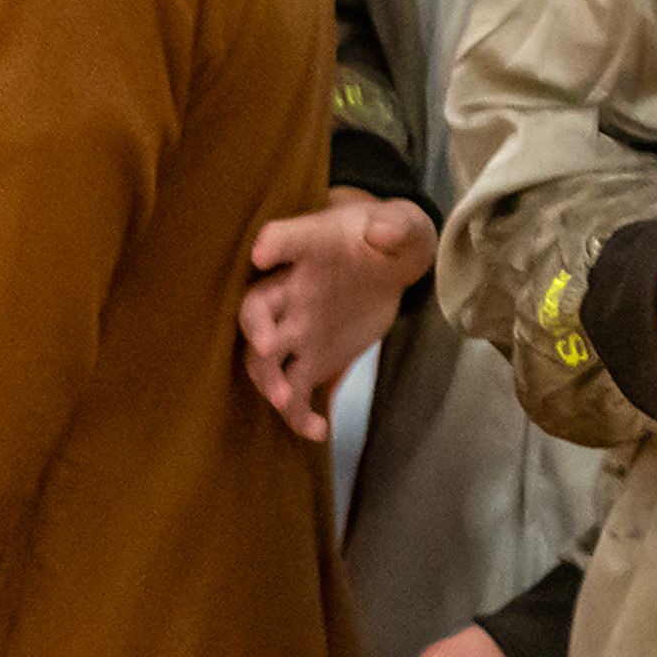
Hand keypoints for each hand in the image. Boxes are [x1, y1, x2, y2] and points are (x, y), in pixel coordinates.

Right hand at [242, 187, 439, 441]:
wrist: (388, 264)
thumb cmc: (388, 237)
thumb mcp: (401, 226)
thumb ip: (397, 227)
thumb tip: (385, 231)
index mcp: (310, 249)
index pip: (284, 239)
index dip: (272, 244)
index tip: (262, 253)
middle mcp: (291, 290)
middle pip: (256, 308)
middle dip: (255, 328)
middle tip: (264, 347)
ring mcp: (298, 328)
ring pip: (266, 358)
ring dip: (268, 379)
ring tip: (285, 399)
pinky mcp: (314, 359)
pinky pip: (296, 391)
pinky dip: (299, 414)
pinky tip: (320, 430)